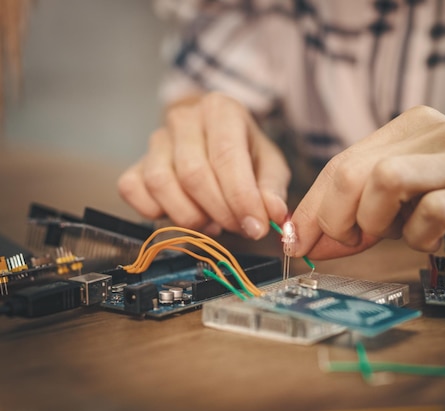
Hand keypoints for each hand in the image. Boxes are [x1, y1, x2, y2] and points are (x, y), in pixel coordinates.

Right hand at [118, 92, 290, 238]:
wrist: (214, 138)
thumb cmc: (246, 153)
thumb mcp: (270, 165)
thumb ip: (272, 189)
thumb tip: (272, 214)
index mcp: (221, 110)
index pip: (226, 157)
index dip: (241, 198)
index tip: (256, 226)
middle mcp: (184, 118)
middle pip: (193, 175)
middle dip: (219, 211)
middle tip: (237, 227)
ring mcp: (155, 140)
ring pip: (161, 184)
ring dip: (189, 216)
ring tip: (211, 222)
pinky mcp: (135, 163)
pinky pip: (133, 191)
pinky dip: (155, 212)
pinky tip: (181, 213)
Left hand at [290, 105, 444, 258]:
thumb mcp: (413, 195)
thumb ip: (367, 209)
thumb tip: (312, 240)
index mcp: (408, 127)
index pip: (340, 164)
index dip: (312, 208)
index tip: (299, 242)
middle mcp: (433, 132)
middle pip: (352, 170)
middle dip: (333, 218)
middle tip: (346, 244)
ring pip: (386, 181)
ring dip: (372, 222)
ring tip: (388, 236)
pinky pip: (433, 212)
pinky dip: (419, 237)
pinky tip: (431, 240)